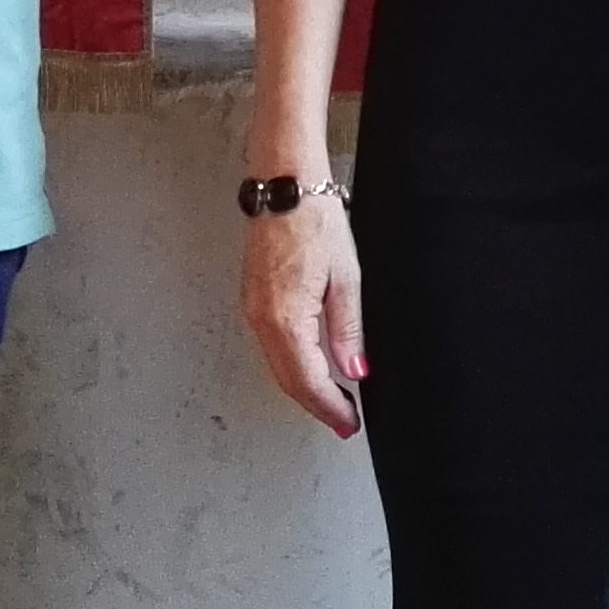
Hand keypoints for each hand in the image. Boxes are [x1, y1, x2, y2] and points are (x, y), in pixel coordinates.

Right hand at [238, 197, 367, 435]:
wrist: (286, 185)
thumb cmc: (315, 220)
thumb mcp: (346, 278)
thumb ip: (348, 330)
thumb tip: (355, 371)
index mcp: (286, 318)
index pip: (308, 380)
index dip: (330, 408)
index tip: (349, 423)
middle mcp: (261, 319)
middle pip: (289, 380)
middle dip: (318, 405)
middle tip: (344, 421)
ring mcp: (253, 309)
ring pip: (278, 365)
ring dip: (305, 388)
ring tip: (334, 401)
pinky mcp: (253, 299)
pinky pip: (271, 346)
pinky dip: (292, 365)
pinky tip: (311, 367)